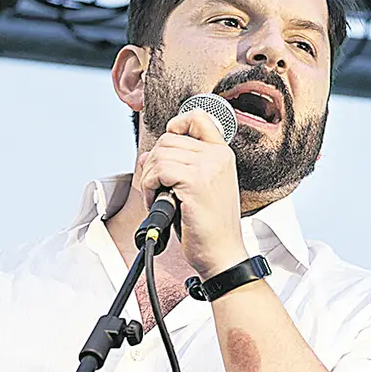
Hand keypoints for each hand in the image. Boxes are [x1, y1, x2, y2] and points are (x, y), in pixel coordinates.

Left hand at [138, 109, 248, 278]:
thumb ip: (179, 165)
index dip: (177, 124)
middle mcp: (218, 156)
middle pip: (168, 138)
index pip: (198, 118)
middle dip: (154, 162)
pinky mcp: (196, 182)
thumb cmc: (210, 226)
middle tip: (158, 187)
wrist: (222, 253)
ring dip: (150, 177)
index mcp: (222, 155)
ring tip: (160, 197)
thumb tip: (148, 155)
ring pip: (160, 153)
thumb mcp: (199, 188)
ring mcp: (208, 167)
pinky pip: (158, 171)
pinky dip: (150, 187)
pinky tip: (159, 202)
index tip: (169, 147)